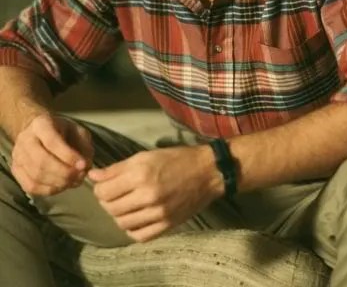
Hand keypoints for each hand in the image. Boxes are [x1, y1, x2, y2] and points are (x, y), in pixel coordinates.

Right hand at [11, 114, 93, 195]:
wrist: (38, 132)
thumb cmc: (60, 131)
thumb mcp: (77, 130)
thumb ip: (84, 145)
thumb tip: (85, 166)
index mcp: (41, 124)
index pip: (52, 142)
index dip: (68, 156)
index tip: (83, 165)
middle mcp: (25, 140)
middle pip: (42, 162)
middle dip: (64, 173)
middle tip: (79, 176)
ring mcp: (18, 156)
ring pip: (36, 176)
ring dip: (59, 183)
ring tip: (74, 181)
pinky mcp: (16, 171)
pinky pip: (31, 186)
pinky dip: (49, 190)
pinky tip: (62, 185)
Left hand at [89, 144, 223, 241]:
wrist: (206, 172)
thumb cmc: (175, 159)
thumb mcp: (145, 156)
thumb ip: (117, 168)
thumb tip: (93, 175)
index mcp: (140, 173)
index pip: (104, 191)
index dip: (99, 188)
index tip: (104, 185)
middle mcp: (147, 195)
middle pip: (110, 208)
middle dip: (107, 201)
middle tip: (114, 194)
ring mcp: (157, 213)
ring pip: (122, 223)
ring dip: (118, 215)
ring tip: (125, 205)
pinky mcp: (166, 225)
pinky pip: (138, 235)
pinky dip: (132, 229)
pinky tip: (135, 218)